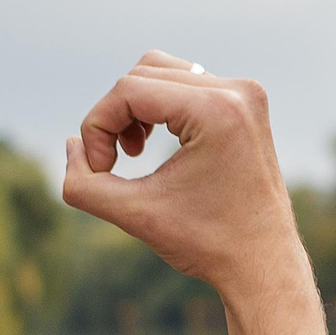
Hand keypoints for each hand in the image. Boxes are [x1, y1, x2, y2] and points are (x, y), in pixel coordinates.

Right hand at [59, 53, 303, 298]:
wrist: (264, 263)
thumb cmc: (207, 244)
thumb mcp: (135, 215)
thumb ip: (84, 185)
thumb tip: (71, 144)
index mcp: (217, 110)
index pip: (129, 90)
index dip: (98, 126)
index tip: (100, 171)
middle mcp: (237, 91)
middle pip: (143, 73)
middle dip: (114, 116)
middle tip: (112, 163)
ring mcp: (246, 93)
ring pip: (162, 71)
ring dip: (134, 107)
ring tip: (132, 152)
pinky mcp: (246, 102)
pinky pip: (186, 83)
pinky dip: (158, 107)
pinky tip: (152, 144)